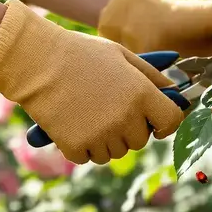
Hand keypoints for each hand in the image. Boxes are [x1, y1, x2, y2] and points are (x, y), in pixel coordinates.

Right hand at [0, 1, 184, 164]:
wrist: (37, 60)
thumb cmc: (80, 54)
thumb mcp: (121, 56)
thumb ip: (151, 76)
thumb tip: (175, 92)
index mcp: (141, 94)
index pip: (171, 122)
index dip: (164, 124)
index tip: (154, 122)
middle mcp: (126, 118)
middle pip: (140, 141)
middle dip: (128, 129)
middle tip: (107, 108)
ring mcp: (101, 135)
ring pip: (114, 153)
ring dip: (104, 140)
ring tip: (87, 113)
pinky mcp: (76, 147)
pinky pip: (88, 158)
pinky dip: (80, 146)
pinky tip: (71, 123)